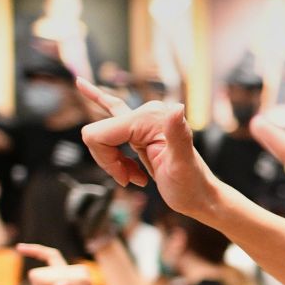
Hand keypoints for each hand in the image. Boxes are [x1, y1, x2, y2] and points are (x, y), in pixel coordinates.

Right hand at [78, 79, 219, 217]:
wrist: (201, 197)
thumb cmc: (192, 185)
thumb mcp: (183, 164)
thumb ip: (179, 135)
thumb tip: (177, 107)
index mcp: (150, 117)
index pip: (98, 134)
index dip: (105, 160)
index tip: (126, 178)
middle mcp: (147, 113)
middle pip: (96, 134)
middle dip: (108, 161)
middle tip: (131, 179)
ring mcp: (143, 120)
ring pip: (101, 135)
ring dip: (112, 162)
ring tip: (135, 176)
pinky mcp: (141, 129)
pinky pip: (112, 108)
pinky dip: (97, 99)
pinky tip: (83, 87)